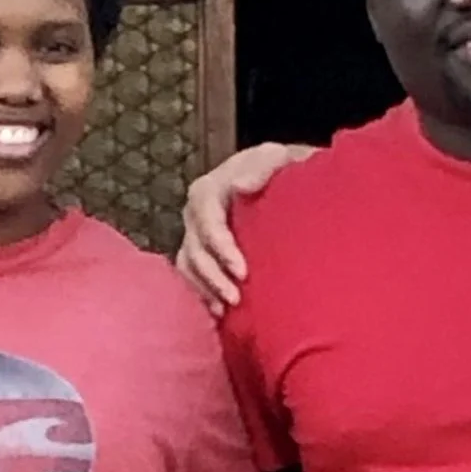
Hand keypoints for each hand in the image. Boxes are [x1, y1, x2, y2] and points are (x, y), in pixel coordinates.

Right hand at [176, 143, 314, 312]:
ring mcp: (196, 235)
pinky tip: (219, 313)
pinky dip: (201, 295)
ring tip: (226, 310)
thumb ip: (262, 166)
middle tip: (236, 298)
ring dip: (205, 289)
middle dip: (212, 276)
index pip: (205, 219)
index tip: (242, 271)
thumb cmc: (281, 170)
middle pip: (193, 249)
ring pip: (188, 266)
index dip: (219, 246)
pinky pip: (191, 277)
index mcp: (209, 190)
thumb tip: (239, 186)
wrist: (282, 181)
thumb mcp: (277, 158)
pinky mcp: (202, 254)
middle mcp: (196, 215)